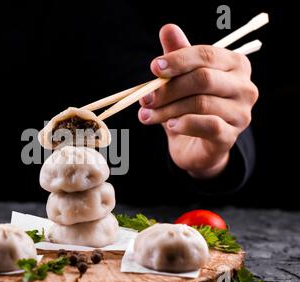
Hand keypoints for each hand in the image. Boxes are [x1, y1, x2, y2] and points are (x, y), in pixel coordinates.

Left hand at [138, 24, 257, 178]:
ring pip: (200, 103)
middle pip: (203, 79)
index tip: (154, 68)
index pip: (206, 54)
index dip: (178, 59)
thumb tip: (168, 28)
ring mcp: (241, 113)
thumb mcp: (180, 79)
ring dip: (167, 109)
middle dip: (168, 88)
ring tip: (146, 115)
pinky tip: (170, 125)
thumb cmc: (188, 106)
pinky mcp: (231, 136)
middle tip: (144, 98)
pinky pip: (207, 125)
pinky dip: (184, 124)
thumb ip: (177, 55)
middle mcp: (244, 86)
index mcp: (235, 64)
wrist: (195, 145)